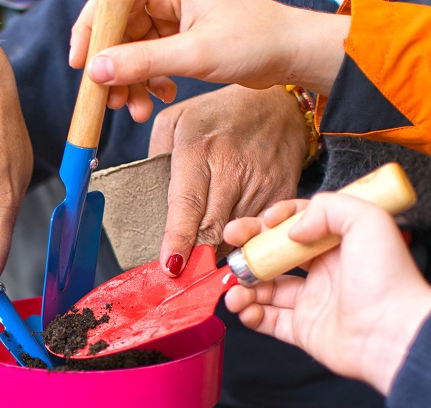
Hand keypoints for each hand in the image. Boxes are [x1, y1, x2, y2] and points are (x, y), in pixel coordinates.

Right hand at [69, 0, 347, 119]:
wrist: (293, 54)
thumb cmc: (256, 40)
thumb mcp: (194, 53)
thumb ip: (141, 61)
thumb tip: (96, 71)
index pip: (112, 1)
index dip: (92, 31)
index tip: (82, 65)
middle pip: (120, 28)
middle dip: (114, 68)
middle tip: (111, 102)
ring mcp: (175, 12)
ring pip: (133, 47)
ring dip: (131, 81)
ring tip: (136, 110)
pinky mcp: (182, 33)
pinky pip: (150, 56)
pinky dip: (150, 79)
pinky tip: (161, 95)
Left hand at [150, 85, 305, 274]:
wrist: (282, 105)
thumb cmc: (221, 115)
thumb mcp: (176, 120)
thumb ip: (156, 157)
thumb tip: (148, 197)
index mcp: (200, 149)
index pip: (188, 204)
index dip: (179, 238)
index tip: (170, 264)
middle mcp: (233, 169)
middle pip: (212, 229)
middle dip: (196, 258)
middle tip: (181, 279)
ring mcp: (261, 185)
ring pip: (236, 237)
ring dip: (218, 255)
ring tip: (202, 266)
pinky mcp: (282, 196)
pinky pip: (259, 233)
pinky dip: (244, 245)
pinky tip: (230, 248)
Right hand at [223, 194, 430, 393]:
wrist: (393, 333)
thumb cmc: (388, 278)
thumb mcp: (367, 221)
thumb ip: (328, 208)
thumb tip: (293, 229)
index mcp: (338, 244)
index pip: (298, 224)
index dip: (276, 220)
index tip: (262, 222)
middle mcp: (324, 272)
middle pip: (276, 255)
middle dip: (250, 250)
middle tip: (231, 245)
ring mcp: (313, 302)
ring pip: (267, 290)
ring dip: (244, 286)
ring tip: (234, 289)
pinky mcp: (305, 331)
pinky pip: (270, 321)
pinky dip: (251, 315)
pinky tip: (244, 308)